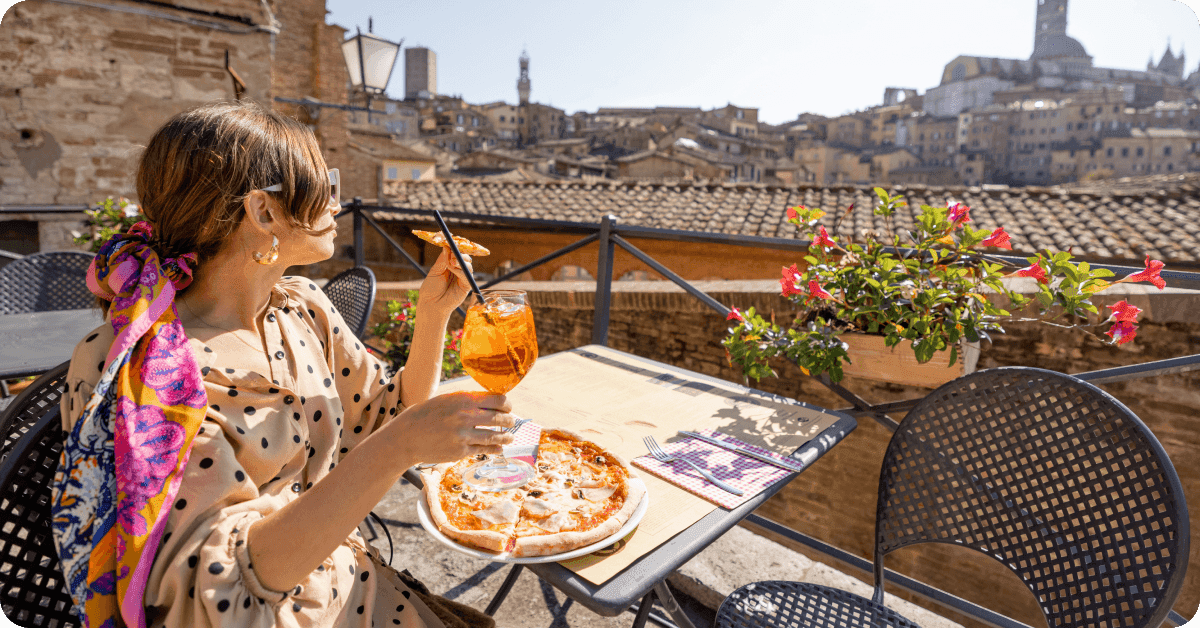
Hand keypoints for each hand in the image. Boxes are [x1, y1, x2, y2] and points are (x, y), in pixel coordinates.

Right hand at [394, 391, 513, 462]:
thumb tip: (492, 401)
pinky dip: (494, 448)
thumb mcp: (447, 399)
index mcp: (464, 400)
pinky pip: (483, 449)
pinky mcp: (460, 451)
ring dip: (505, 437)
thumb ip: (469, 400)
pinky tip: (499, 448)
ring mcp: (463, 435)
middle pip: (499, 419)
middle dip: (509, 421)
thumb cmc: (428, 414)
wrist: (408, 436)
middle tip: (511, 422)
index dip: (507, 405)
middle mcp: (465, 417)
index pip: (498, 400)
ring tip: (510, 437)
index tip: (508, 408)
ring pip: (494, 436)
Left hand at [417, 247, 472, 318]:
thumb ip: (442, 260)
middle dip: (459, 253)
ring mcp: (463, 277)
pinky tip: (454, 269)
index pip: (455, 252)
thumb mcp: (435, 272)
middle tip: (452, 253)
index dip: (454, 246)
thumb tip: (446, 247)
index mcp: (449, 265)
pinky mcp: (467, 286)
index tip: (450, 240)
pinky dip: (462, 270)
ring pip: (468, 264)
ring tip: (451, 263)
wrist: (431, 305)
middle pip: (464, 257)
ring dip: (460, 261)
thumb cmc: (431, 289)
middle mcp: (458, 270)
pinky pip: (468, 275)